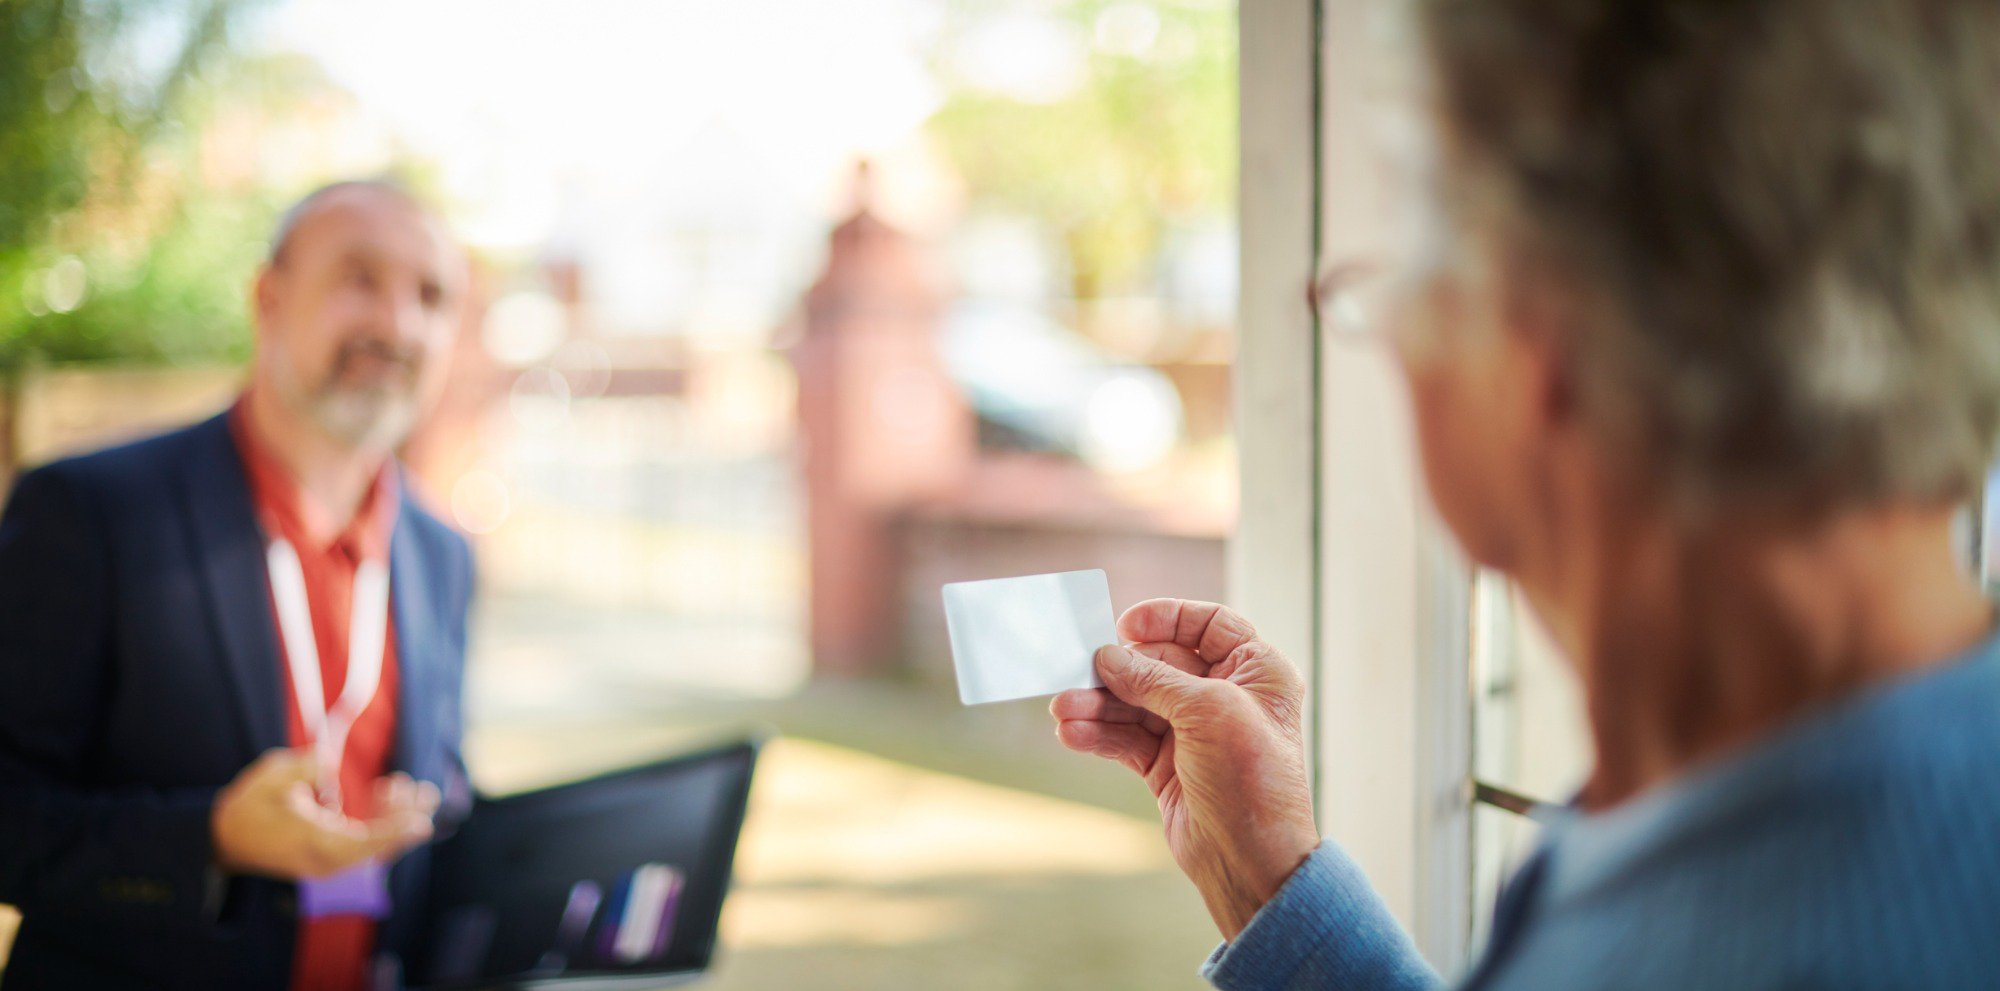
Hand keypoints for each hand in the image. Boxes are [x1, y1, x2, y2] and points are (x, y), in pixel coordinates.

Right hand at [210, 748, 439, 879]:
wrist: (225, 837)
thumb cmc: (250, 805)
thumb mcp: (271, 777)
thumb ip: (301, 767)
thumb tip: (326, 762)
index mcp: (313, 843)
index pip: (364, 844)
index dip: (395, 834)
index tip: (423, 823)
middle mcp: (326, 860)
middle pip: (378, 847)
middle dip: (404, 819)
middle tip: (427, 792)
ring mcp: (329, 861)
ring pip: (375, 844)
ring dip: (393, 816)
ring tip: (401, 784)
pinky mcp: (331, 855)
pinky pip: (364, 842)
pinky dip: (379, 820)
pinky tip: (386, 790)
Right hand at [1050, 599, 1318, 939]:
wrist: (1251, 861)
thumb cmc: (1252, 779)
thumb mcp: (1207, 713)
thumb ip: (1154, 680)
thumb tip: (1108, 657)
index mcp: (1257, 672)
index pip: (1210, 625)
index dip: (1168, 619)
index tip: (1125, 625)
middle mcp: (1227, 697)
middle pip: (1161, 665)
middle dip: (1119, 670)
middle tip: (1079, 671)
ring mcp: (1195, 733)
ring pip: (1137, 704)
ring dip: (1099, 705)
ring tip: (1062, 710)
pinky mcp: (1168, 766)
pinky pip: (1127, 739)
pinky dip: (1099, 735)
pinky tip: (1072, 733)